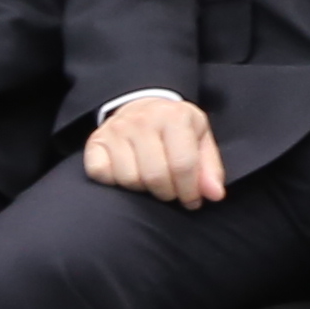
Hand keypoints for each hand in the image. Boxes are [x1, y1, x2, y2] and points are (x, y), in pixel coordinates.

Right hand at [84, 95, 226, 203]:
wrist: (143, 107)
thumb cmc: (175, 129)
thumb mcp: (200, 139)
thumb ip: (210, 168)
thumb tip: (214, 195)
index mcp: (174, 116)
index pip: (183, 165)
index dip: (189, 191)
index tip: (192, 201)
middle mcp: (142, 120)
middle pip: (155, 176)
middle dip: (168, 193)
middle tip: (171, 192)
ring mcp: (116, 129)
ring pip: (129, 179)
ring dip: (143, 189)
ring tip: (151, 181)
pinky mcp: (95, 141)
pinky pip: (101, 174)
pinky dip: (114, 183)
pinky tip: (128, 174)